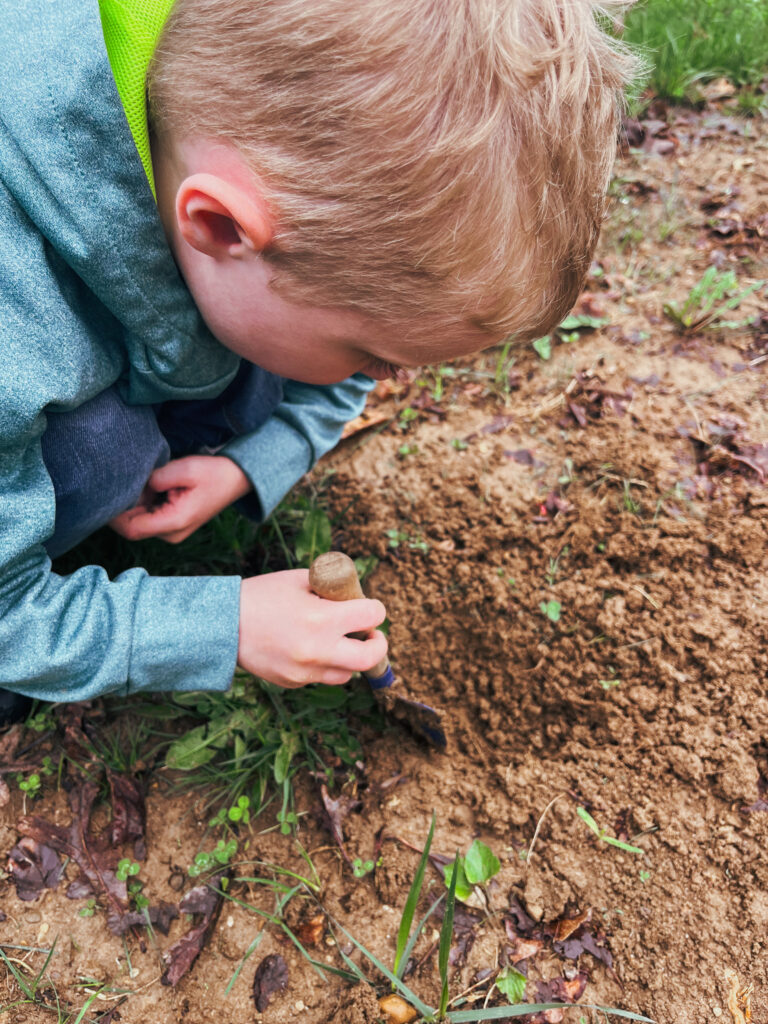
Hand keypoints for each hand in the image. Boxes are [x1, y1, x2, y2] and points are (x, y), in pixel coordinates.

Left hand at [109, 455, 251, 543]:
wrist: (237, 479)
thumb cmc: (214, 473)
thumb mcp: (186, 469)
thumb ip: (157, 477)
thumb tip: (136, 484)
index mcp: (174, 523)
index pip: (131, 529)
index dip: (113, 516)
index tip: (105, 495)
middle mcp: (171, 533)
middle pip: (133, 527)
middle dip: (124, 507)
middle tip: (124, 480)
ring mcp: (172, 531)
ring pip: (140, 522)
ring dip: (134, 504)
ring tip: (142, 480)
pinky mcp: (173, 524)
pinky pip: (149, 518)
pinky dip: (144, 503)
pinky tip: (151, 486)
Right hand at [238, 570, 387, 687]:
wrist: (223, 624)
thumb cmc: (263, 595)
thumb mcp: (300, 580)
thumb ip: (333, 588)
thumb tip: (357, 597)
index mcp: (322, 619)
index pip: (371, 616)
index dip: (375, 609)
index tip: (369, 608)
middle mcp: (318, 649)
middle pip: (370, 659)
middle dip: (378, 645)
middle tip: (371, 635)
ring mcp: (305, 670)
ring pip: (347, 674)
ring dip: (350, 658)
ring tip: (338, 642)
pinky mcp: (293, 682)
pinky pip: (320, 677)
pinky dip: (324, 664)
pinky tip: (309, 648)